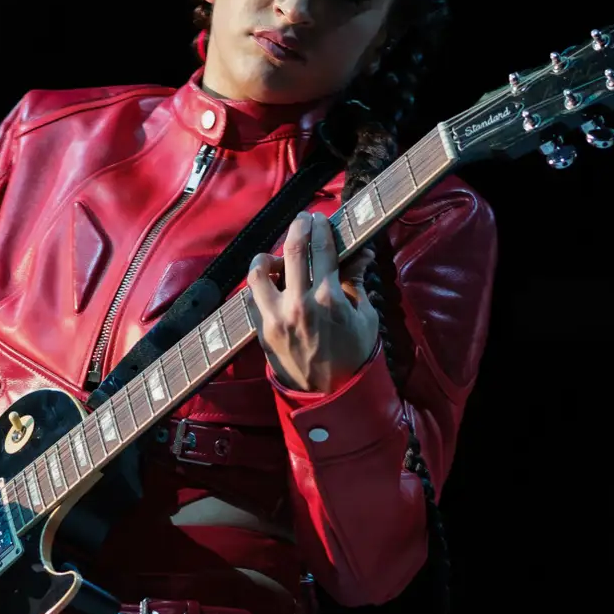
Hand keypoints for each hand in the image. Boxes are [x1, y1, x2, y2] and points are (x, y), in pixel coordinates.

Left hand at [249, 210, 379, 392]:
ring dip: (267, 256)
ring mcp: (276, 317)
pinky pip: (249, 299)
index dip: (321, 228)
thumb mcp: (364, 316)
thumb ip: (356, 282)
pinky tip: (267, 283)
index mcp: (330, 298)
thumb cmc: (354, 355)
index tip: (320, 218)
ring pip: (259, 272)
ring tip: (275, 255)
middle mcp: (300, 303)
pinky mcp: (262, 331)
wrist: (331, 395)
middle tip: (302, 221)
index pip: (323, 249)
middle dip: (298, 228)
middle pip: (293, 250)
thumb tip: (359, 254)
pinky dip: (256, 286)